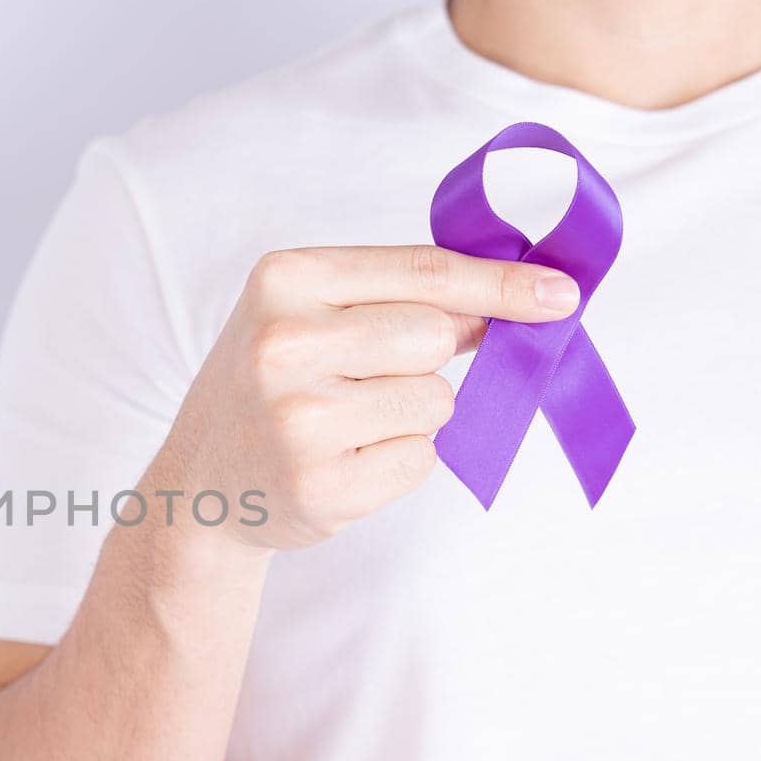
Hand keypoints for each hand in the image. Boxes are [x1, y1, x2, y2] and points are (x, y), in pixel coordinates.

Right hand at [152, 245, 580, 551]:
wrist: (200, 482)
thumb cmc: (270, 385)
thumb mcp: (309, 314)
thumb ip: (401, 298)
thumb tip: (522, 301)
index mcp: (283, 281)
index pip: (424, 273)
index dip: (502, 285)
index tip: (561, 294)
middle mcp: (284, 345)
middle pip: (435, 337)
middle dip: (426, 359)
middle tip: (369, 377)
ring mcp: (299, 420)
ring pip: (436, 402)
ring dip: (411, 415)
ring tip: (345, 423)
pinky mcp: (321, 486)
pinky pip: (421, 460)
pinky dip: (398, 462)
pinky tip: (342, 461)